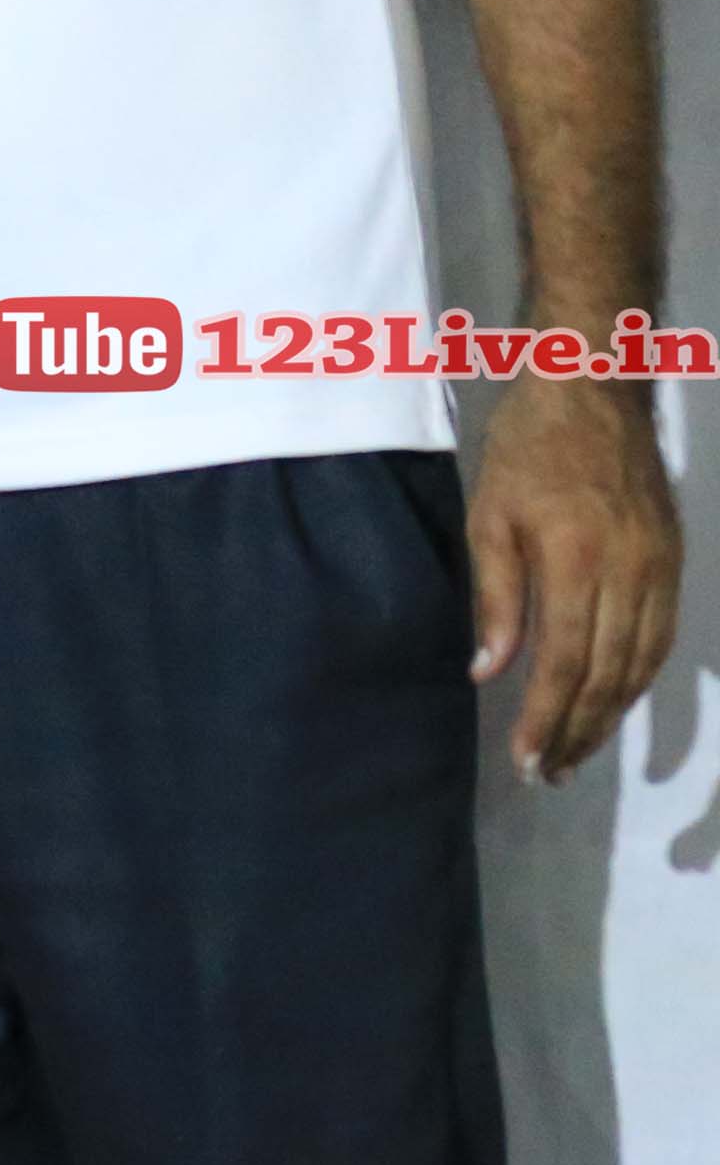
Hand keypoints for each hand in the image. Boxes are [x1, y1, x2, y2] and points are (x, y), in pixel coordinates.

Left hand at [469, 369, 679, 780]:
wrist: (595, 391)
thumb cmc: (526, 449)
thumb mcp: (488, 517)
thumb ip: (495, 598)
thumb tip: (489, 671)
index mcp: (578, 561)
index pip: (565, 662)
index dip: (549, 718)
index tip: (528, 760)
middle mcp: (630, 573)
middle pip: (609, 674)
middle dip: (580, 731)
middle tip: (549, 773)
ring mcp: (660, 569)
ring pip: (643, 664)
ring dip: (612, 715)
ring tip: (576, 751)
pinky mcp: (674, 562)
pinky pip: (661, 637)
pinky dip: (638, 679)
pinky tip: (612, 700)